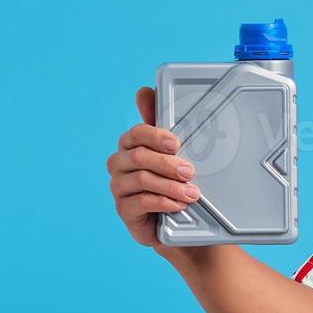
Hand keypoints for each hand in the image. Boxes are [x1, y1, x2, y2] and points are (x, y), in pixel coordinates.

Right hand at [105, 87, 200, 246]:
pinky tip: (178, 204)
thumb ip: (162, 122)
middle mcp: (120, 163)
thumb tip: (143, 90)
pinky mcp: (124, 210)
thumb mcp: (173, 151)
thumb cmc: (174, 180)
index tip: (176, 143)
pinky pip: (140, 202)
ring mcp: (119, 187)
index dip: (155, 136)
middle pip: (139, 157)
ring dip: (170, 185)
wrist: (178, 221)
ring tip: (192, 193)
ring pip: (141, 179)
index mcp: (131, 144)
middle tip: (190, 171)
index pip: (136, 133)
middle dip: (168, 164)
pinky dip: (163, 202)